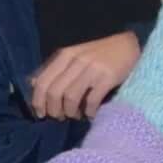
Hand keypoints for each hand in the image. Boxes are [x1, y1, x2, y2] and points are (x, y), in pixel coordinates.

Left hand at [28, 33, 144, 120]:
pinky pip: (91, 100)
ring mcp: (92, 69)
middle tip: (59, 117)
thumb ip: (56, 69)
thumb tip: (32, 83)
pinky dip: (88, 112)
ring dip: (69, 112)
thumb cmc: (100, 54)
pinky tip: (90, 114)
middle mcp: (76, 60)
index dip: (37, 101)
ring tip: (75, 116)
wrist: (131, 45)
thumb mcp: (75, 56)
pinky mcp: (108, 77)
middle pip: (54, 92)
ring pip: (70, 97)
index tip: (41, 114)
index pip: (42, 81)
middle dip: (53, 110)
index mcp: (65, 55)